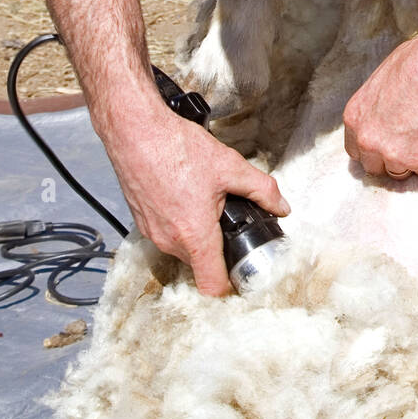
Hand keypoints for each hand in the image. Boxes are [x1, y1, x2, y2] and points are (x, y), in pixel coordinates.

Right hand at [100, 96, 290, 296]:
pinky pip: (167, 233)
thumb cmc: (177, 148)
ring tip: (208, 201)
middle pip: (201, 263)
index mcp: (194, 235)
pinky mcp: (141, 221)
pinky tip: (187, 194)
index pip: (212, 286)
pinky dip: (180, 222)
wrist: (135, 132)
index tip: (244, 272)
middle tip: (231, 218)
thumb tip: (282, 207)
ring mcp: (152, 233)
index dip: (231, 286)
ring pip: (184, 248)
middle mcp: (170, 241)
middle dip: (218, 247)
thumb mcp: (230, 166)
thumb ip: (262, 190)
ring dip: (198, 232)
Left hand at [343, 35, 417, 179]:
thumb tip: (387, 104)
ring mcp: (394, 154)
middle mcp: (368, 140)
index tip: (386, 144)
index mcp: (355, 117)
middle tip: (410, 143)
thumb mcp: (383, 76)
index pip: (355, 149)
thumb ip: (377, 102)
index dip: (372, 148)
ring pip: (400, 173)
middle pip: (374, 166)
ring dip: (413, 161)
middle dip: (390, 158)